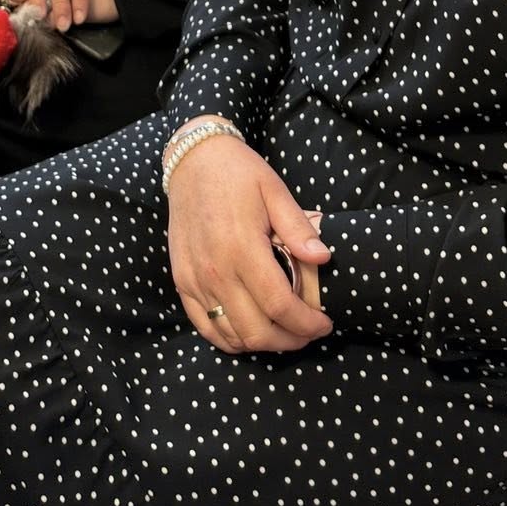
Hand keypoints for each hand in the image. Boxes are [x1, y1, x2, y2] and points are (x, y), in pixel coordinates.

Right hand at [166, 131, 332, 355]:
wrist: (193, 161)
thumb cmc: (238, 173)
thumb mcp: (274, 190)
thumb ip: (299, 228)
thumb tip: (324, 258)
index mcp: (243, 247)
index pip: (279, 305)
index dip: (306, 324)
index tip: (324, 324)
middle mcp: (216, 270)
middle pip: (256, 331)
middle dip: (289, 341)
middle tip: (308, 333)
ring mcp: (195, 280)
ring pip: (231, 337)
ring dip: (262, 344)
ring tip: (283, 332)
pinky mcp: (182, 282)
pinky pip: (205, 327)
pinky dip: (230, 340)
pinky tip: (250, 332)